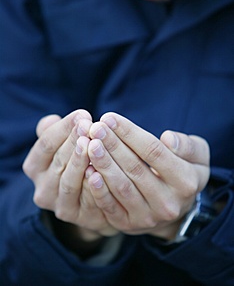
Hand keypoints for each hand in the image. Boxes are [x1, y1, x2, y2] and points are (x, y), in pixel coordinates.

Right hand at [23, 110, 117, 241]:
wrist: (90, 196)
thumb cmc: (76, 160)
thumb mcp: (63, 144)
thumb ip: (56, 131)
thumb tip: (50, 120)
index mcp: (34, 167)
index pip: (46, 144)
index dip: (64, 128)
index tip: (83, 115)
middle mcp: (42, 189)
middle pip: (58, 161)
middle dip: (75, 141)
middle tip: (90, 126)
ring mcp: (59, 205)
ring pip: (69, 182)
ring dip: (81, 162)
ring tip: (94, 144)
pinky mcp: (79, 217)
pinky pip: (87, 201)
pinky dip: (94, 186)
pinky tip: (102, 170)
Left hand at [79, 112, 209, 239]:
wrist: (177, 206)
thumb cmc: (184, 170)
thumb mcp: (197, 155)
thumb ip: (187, 145)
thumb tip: (168, 139)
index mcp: (186, 181)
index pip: (154, 152)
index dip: (130, 134)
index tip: (110, 118)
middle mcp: (168, 203)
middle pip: (135, 168)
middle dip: (112, 145)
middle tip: (95, 128)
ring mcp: (148, 217)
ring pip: (121, 187)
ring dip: (103, 164)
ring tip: (88, 144)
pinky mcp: (129, 225)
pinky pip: (110, 207)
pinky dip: (97, 189)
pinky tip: (87, 170)